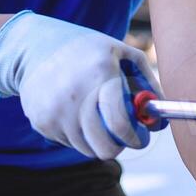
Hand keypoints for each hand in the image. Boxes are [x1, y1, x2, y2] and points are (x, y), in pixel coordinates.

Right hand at [0, 11, 158, 158]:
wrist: (34, 47)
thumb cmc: (87, 50)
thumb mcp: (121, 54)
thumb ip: (147, 82)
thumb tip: (161, 118)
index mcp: (99, 75)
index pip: (120, 124)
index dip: (136, 138)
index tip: (142, 137)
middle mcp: (75, 96)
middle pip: (105, 147)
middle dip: (120, 145)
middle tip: (124, 136)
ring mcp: (55, 112)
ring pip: (88, 149)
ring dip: (98, 139)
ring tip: (95, 115)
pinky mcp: (41, 122)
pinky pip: (69, 142)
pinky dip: (77, 133)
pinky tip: (73, 110)